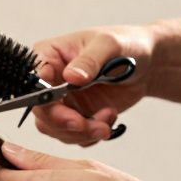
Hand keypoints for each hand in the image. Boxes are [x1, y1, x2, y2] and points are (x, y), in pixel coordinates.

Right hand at [30, 25, 155, 146]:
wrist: (148, 64)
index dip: (42, 98)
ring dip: (82, 132)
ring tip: (107, 121)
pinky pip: (73, 136)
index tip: (65, 105)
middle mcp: (49, 82)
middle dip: (66, 122)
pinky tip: (108, 121)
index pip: (32, 81)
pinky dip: (91, 136)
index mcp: (48, 57)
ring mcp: (61, 102)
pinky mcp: (75, 117)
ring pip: (55, 128)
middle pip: (41, 111)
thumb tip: (70, 77)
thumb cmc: (126, 44)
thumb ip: (89, 60)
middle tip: (89, 125)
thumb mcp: (109, 45)